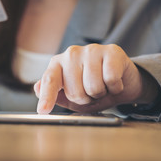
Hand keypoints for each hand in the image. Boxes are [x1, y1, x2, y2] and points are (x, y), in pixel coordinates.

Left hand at [34, 44, 157, 113]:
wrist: (123, 80)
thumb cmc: (94, 87)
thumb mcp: (72, 97)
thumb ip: (55, 94)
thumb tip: (38, 89)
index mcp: (58, 63)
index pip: (50, 80)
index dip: (47, 97)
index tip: (43, 110)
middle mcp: (71, 53)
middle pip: (75, 91)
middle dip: (85, 99)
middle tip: (91, 93)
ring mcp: (91, 50)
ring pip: (93, 87)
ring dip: (100, 94)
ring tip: (102, 86)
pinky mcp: (111, 51)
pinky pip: (111, 79)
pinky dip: (115, 87)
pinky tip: (113, 82)